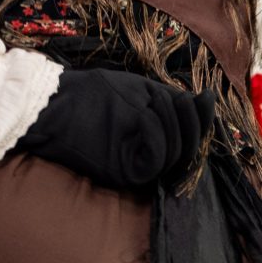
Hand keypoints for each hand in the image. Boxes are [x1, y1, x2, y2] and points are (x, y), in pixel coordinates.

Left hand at [17, 68, 203, 190]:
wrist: (55, 101)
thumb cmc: (94, 92)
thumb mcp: (141, 91)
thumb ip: (172, 99)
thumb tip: (206, 99)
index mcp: (154, 142)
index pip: (191, 139)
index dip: (203, 121)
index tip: (206, 98)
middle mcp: (147, 160)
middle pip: (188, 151)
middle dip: (192, 122)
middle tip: (182, 98)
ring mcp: (135, 168)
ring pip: (174, 157)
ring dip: (173, 123)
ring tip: (158, 99)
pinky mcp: (122, 171)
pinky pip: (154, 160)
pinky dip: (157, 135)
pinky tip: (145, 114)